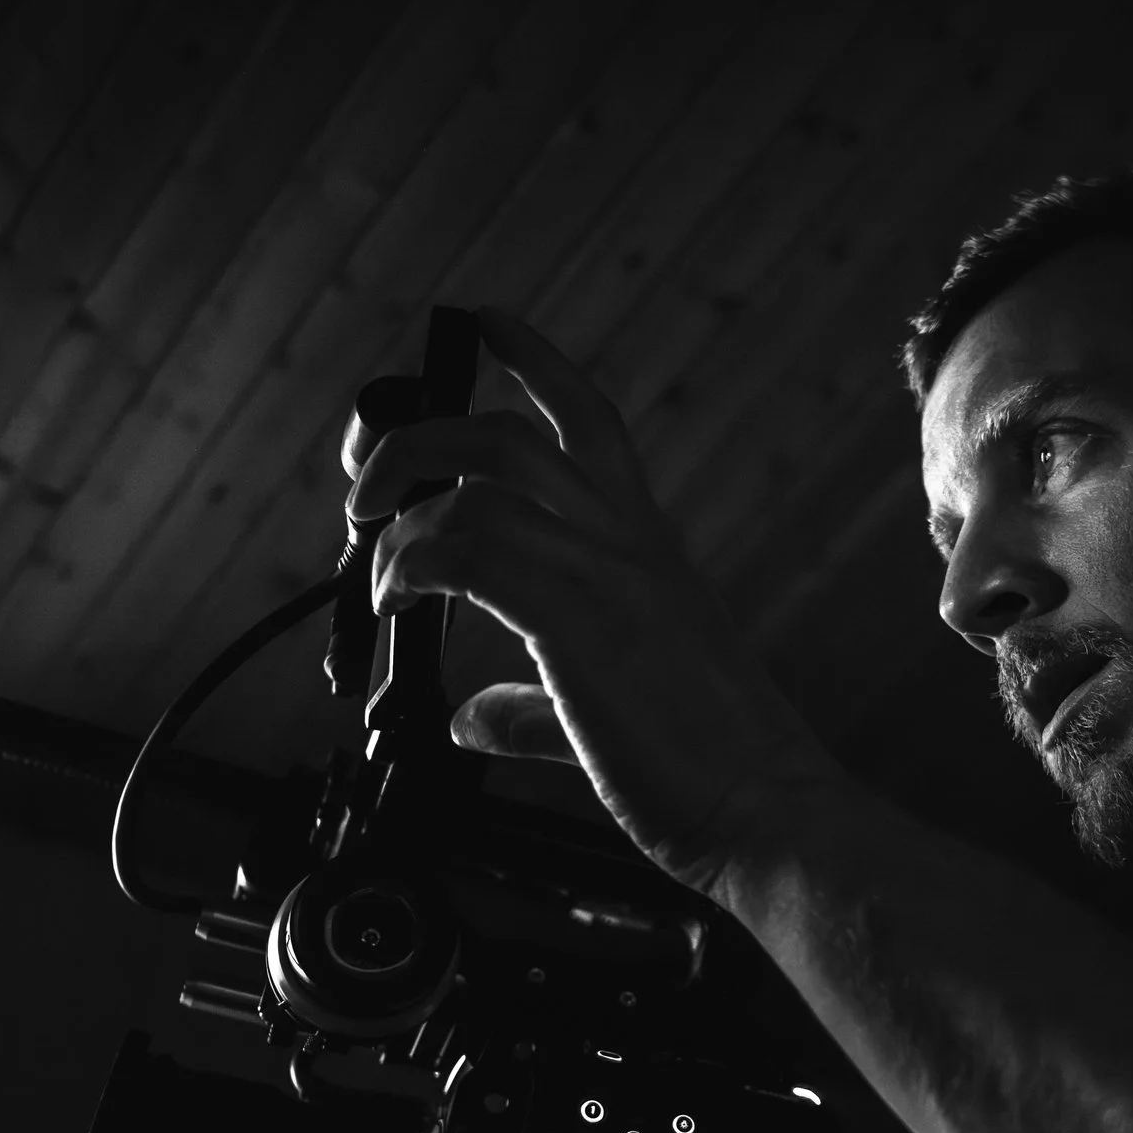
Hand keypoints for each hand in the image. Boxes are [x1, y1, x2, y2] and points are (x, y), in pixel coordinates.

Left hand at [345, 307, 845, 892]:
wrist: (768, 808)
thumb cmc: (708, 772)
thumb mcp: (606, 721)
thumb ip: (533, 709)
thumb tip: (473, 716)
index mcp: (647, 549)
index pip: (587, 419)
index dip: (530, 357)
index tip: (481, 323)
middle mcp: (629, 543)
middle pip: (511, 430)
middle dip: (419, 436)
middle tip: (364, 482)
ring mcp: (609, 573)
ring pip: (481, 478)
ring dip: (402, 514)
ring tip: (376, 576)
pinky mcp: (581, 616)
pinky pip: (468, 548)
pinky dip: (411, 566)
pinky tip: (397, 605)